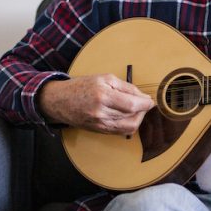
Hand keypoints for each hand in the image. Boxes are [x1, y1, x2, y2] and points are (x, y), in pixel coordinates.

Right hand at [38, 74, 155, 135]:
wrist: (59, 101)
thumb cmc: (82, 86)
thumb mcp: (105, 78)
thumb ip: (126, 87)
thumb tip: (143, 96)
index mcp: (103, 97)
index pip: (132, 105)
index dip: (146, 104)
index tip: (151, 100)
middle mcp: (101, 113)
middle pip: (132, 117)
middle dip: (143, 110)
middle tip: (145, 103)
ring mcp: (100, 124)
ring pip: (129, 127)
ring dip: (138, 118)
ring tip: (137, 109)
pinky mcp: (99, 131)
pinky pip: (121, 131)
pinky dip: (129, 124)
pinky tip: (128, 115)